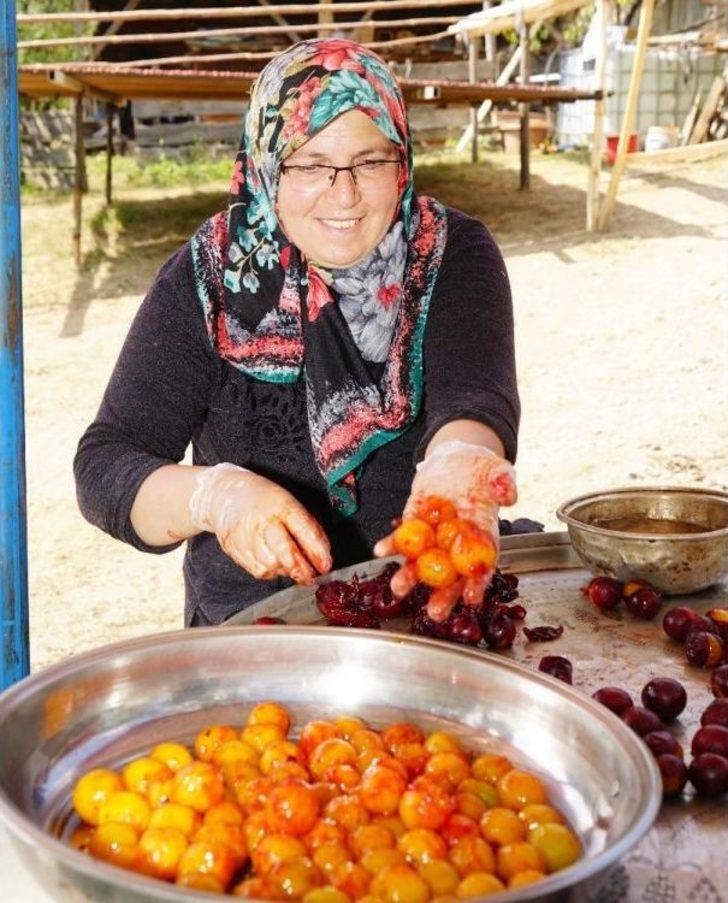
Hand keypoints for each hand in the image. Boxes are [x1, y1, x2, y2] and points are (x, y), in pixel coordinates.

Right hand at [189, 463, 331, 583]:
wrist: (223, 495)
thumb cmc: (263, 499)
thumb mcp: (288, 502)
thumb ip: (306, 527)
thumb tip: (322, 554)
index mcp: (281, 505)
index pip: (303, 529)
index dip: (317, 551)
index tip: (326, 565)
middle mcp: (262, 521)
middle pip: (285, 553)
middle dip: (301, 569)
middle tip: (310, 577)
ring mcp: (246, 537)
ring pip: (271, 565)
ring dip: (286, 571)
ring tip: (291, 567)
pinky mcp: (234, 549)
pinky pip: (258, 570)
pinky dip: (270, 572)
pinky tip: (273, 563)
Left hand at [374, 441, 516, 618]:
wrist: (457, 460)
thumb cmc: (483, 471)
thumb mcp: (499, 471)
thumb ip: (505, 482)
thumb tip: (508, 495)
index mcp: (483, 537)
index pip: (483, 566)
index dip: (478, 584)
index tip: (472, 598)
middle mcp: (457, 544)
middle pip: (451, 575)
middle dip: (442, 595)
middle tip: (435, 613)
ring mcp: (433, 536)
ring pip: (422, 562)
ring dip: (410, 576)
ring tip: (398, 588)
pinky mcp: (413, 523)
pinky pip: (402, 538)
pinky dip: (391, 545)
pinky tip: (381, 550)